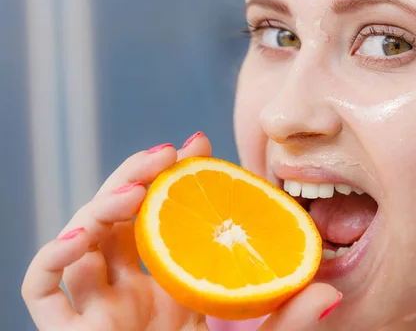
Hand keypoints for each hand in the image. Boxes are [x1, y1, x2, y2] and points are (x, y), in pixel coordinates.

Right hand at [22, 132, 340, 330]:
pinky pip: (42, 287)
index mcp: (175, 282)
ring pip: (82, 237)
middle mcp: (132, 288)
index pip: (167, 214)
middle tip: (167, 155)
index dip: (175, 174)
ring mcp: (99, 306)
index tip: (196, 144)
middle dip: (137, 175)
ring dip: (101, 203)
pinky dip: (53, 256)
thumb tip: (332, 293)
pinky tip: (82, 235)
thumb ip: (289, 321)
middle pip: (120, 214)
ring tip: (137, 191)